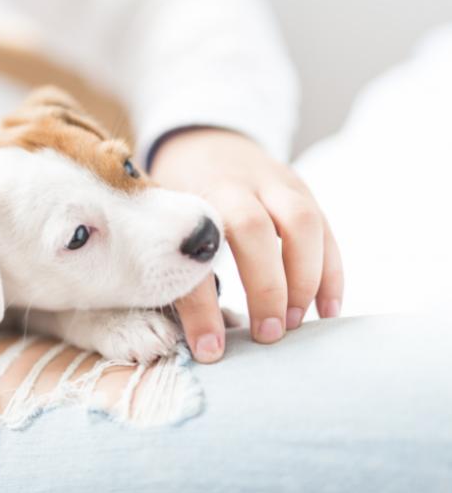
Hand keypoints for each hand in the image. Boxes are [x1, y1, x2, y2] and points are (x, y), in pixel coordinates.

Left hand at [151, 128, 343, 362]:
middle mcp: (232, 183)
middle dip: (265, 287)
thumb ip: (169, 262)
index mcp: (188, 195)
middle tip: (267, 335)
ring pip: (301, 222)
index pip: (194, 254)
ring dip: (305, 279)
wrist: (203, 141)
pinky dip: (332, 271)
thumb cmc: (177, 195)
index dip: (202, 307)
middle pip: (253, 228)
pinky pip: (327, 227)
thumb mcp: (160, 220)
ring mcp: (272, 181)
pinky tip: (327, 310)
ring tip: (295, 324)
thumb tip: (181, 335)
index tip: (210, 351)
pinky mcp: (301, 188)